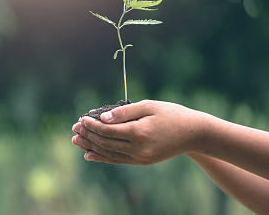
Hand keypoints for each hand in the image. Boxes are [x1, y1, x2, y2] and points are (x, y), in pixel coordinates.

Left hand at [72, 100, 206, 164]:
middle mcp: (139, 149)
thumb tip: (103, 118)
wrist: (194, 133)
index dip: (92, 125)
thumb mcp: (148, 106)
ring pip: (109, 154)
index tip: (81, 118)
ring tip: (76, 141)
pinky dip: (102, 157)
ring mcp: (141, 158)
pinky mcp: (143, 161)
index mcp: (139, 132)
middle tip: (73, 128)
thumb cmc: (171, 114)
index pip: (108, 130)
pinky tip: (90, 155)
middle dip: (88, 135)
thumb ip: (124, 112)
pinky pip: (118, 160)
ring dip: (91, 147)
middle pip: (106, 143)